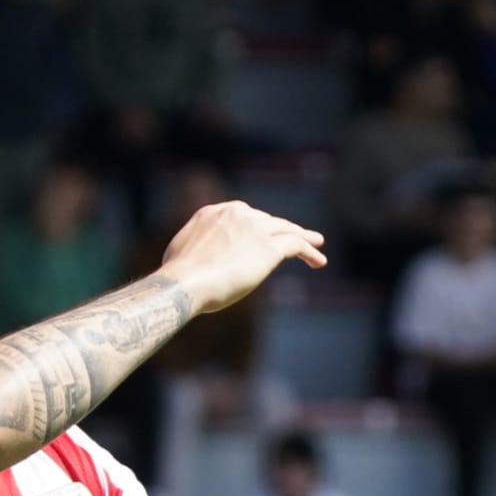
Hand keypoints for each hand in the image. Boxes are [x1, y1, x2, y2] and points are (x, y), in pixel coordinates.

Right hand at [161, 201, 325, 315]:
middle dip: (279, 229)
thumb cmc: (176, 277)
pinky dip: (309, 251)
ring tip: (317, 242)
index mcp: (214, 213)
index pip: (241, 217)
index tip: (259, 237)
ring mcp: (255, 229)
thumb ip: (194, 249)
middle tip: (292, 237)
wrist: (185, 282)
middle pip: (266, 220)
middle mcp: (237, 213)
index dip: (253, 227)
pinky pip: (295, 245)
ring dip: (303, 235)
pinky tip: (319, 261)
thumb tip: (192, 260)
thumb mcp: (179, 254)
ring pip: (285, 229)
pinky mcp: (269, 248)